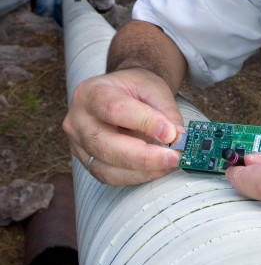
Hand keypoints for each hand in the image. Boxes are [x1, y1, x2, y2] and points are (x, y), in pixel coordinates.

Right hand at [62, 68, 185, 184]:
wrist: (121, 93)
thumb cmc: (135, 88)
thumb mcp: (153, 88)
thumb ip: (165, 111)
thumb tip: (178, 138)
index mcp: (91, 93)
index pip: (115, 110)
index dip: (144, 123)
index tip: (171, 133)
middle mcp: (78, 120)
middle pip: (107, 145)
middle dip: (145, 156)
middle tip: (174, 157)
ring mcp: (78, 144)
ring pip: (107, 168)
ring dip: (144, 170)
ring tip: (170, 163)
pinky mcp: (86, 162)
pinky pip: (110, 176)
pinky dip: (137, 176)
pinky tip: (156, 169)